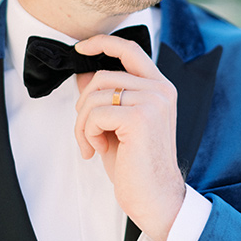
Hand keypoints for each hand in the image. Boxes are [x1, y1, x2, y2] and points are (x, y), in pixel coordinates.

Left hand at [74, 33, 185, 240]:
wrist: (155, 197)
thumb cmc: (137, 164)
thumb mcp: (117, 123)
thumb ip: (106, 96)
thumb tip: (83, 74)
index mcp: (159, 87)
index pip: (130, 49)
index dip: (103, 42)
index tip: (81, 47)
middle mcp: (160, 90)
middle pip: (101, 76)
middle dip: (83, 105)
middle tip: (86, 132)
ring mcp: (152, 102)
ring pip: (94, 96)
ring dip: (83, 124)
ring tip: (93, 145)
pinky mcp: (139, 118)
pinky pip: (94, 115)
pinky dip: (87, 134)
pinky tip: (99, 150)